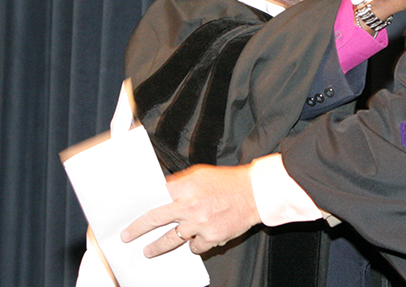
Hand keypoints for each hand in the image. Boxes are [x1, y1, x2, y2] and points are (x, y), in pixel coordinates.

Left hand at [121, 164, 259, 257]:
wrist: (256, 193)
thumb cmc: (230, 182)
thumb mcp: (201, 174)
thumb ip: (181, 184)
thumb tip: (163, 194)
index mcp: (186, 186)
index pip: (156, 198)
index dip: (141, 208)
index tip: (131, 216)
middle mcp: (190, 206)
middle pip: (155, 220)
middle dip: (137, 230)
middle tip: (127, 237)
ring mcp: (199, 224)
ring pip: (170, 240)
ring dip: (158, 247)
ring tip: (149, 251)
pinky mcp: (211, 237)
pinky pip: (194, 247)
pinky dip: (193, 244)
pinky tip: (196, 239)